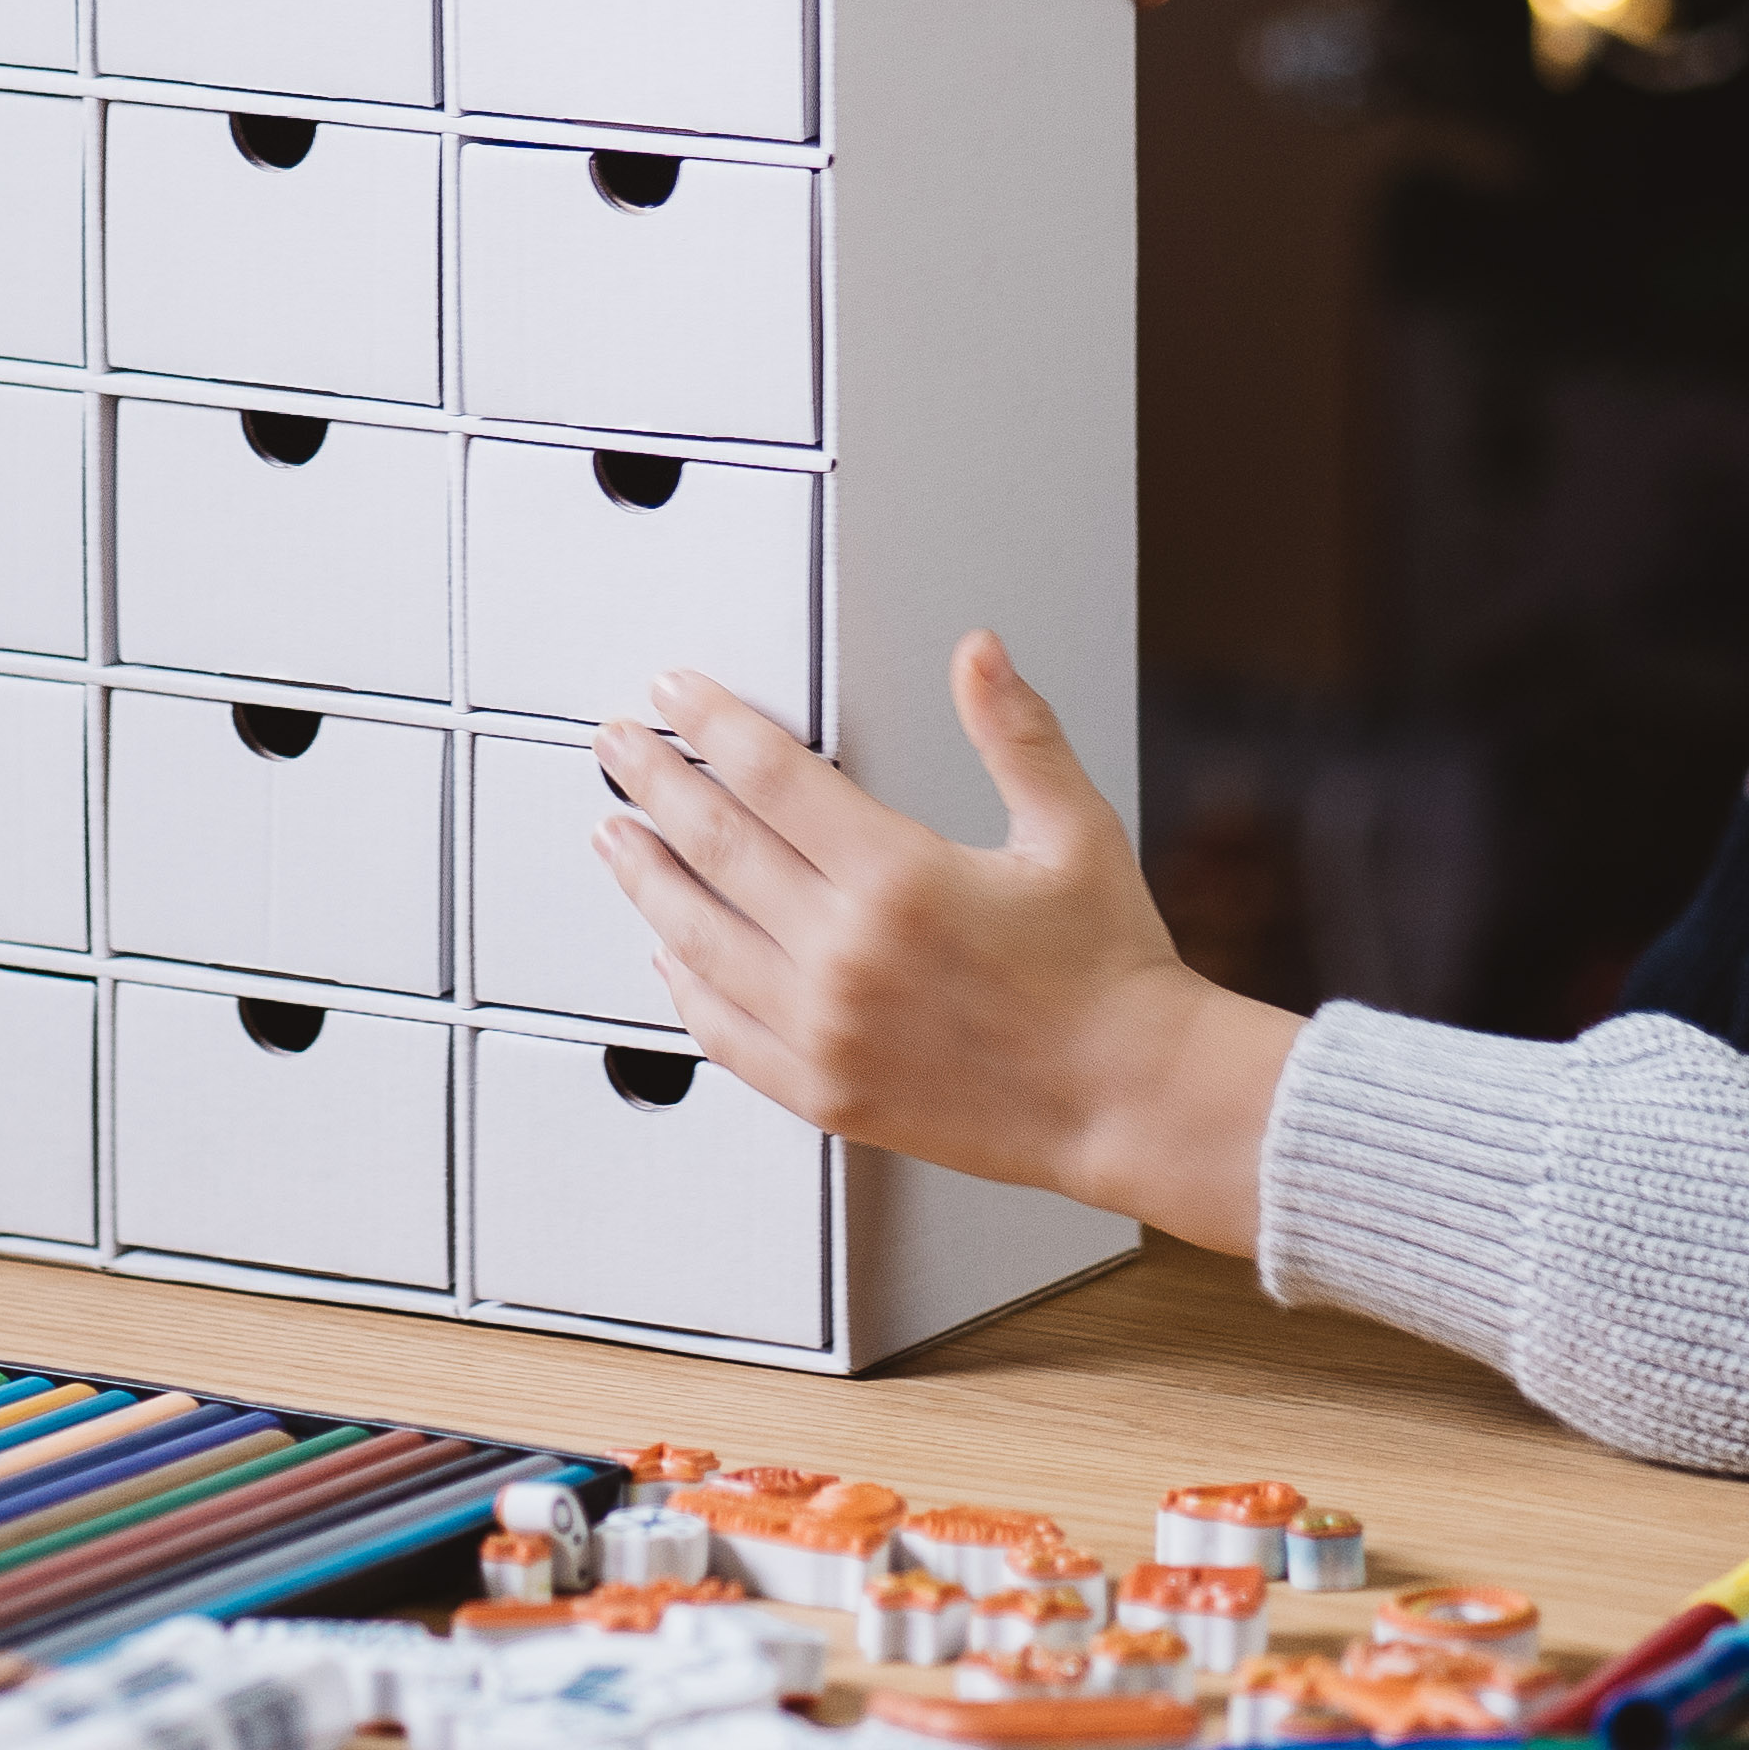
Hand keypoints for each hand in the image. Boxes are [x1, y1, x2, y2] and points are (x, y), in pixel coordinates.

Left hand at [593, 635, 1301, 1255]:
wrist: (1132, 1098)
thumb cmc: (1109, 969)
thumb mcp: (1072, 829)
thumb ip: (1015, 732)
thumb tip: (978, 651)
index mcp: (900, 876)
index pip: (770, 776)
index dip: (709, 724)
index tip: (673, 693)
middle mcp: (846, 953)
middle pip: (714, 846)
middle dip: (653, 784)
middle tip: (616, 746)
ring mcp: (825, 1029)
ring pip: (698, 938)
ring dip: (647, 878)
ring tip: (616, 836)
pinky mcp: (825, 1091)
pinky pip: (723, 1033)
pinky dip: (684, 985)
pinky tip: (667, 952)